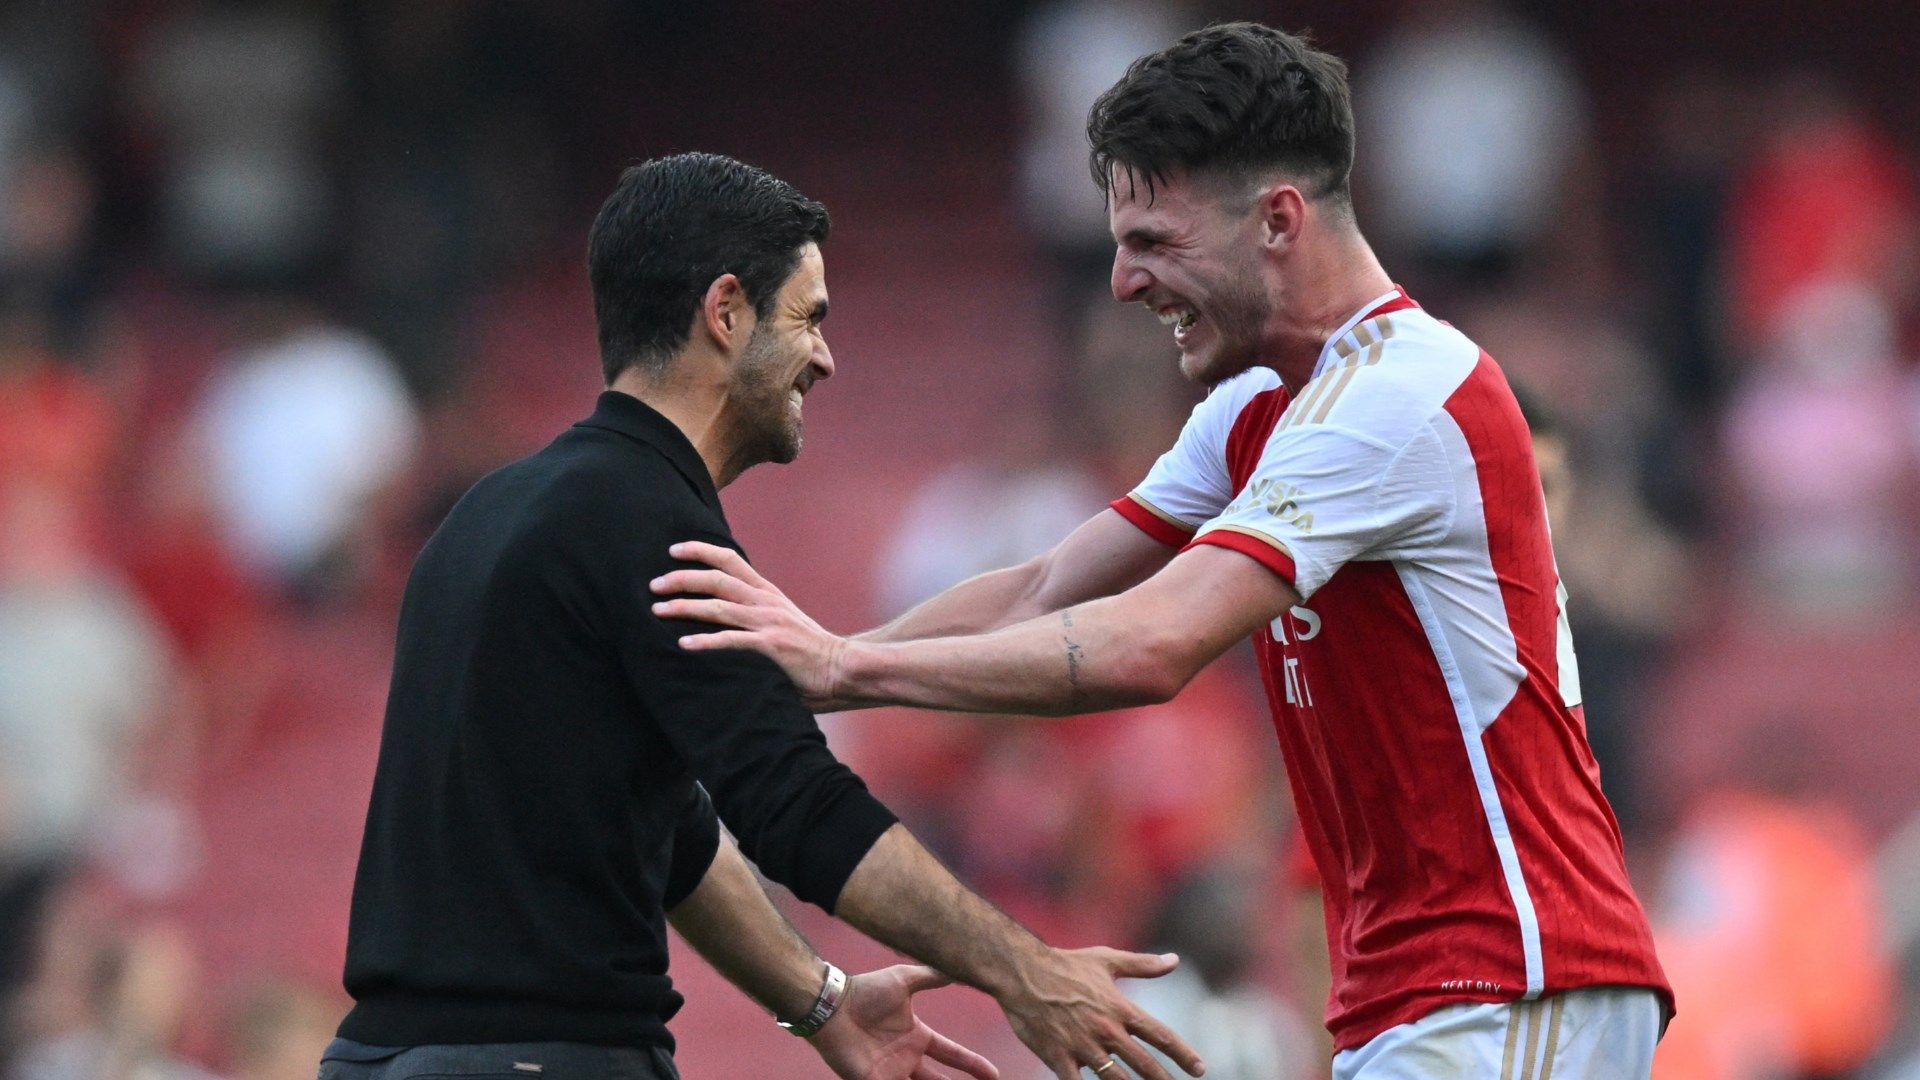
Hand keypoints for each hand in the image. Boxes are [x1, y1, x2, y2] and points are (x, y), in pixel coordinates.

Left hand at [651, 541, 848, 707]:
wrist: (841, 667)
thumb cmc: (808, 649)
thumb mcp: (781, 619)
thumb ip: (755, 611)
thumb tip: (723, 610)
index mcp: (767, 592)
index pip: (729, 560)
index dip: (699, 550)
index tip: (673, 550)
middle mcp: (765, 601)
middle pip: (717, 578)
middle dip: (682, 578)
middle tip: (654, 585)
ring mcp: (768, 623)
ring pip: (719, 606)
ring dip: (684, 607)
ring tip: (657, 611)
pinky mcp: (771, 646)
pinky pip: (731, 640)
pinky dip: (705, 641)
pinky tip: (683, 644)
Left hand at [809, 964, 999, 1079]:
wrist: (832, 1005)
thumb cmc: (865, 991)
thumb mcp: (905, 979)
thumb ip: (932, 975)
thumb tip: (961, 966)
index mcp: (916, 1036)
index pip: (951, 1054)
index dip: (972, 1065)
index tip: (994, 1075)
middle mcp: (906, 1058)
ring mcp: (889, 1073)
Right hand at [996, 948, 1203, 1079]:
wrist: (1021, 972)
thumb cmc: (1065, 963)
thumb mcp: (1107, 959)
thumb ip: (1143, 964)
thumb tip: (1175, 961)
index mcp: (1119, 1008)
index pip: (1160, 1035)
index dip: (1183, 1054)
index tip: (1200, 1068)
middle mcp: (1105, 1030)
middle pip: (1144, 1064)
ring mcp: (1082, 1046)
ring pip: (1115, 1079)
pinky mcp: (1058, 1057)